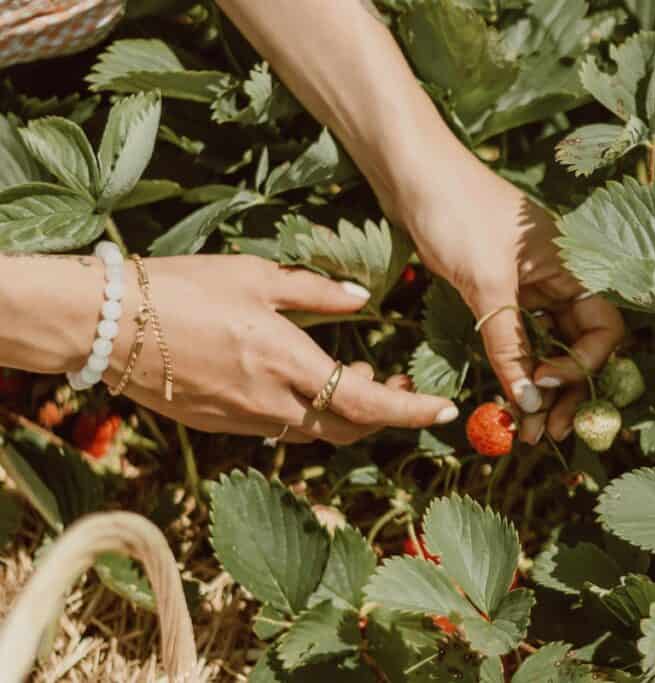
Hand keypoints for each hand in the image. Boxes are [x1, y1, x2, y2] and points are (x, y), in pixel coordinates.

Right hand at [97, 255, 458, 443]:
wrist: (105, 324)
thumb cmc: (180, 288)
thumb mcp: (256, 277)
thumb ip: (316, 293)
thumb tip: (362, 299)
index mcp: (286, 362)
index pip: (366, 404)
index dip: (411, 411)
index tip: (444, 409)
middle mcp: (271, 402)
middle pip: (348, 429)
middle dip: (384, 414)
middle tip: (397, 385)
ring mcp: (244, 420)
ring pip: (316, 433)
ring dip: (346, 415)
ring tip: (356, 379)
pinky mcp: (221, 425)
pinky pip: (280, 429)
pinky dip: (308, 414)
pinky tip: (305, 384)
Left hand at [396, 147, 624, 443]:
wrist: (410, 171)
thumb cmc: (456, 212)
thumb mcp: (487, 284)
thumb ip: (510, 344)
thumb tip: (530, 403)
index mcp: (576, 264)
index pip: (604, 329)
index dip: (582, 365)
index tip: (544, 385)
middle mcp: (561, 276)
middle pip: (579, 344)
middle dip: (564, 391)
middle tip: (544, 435)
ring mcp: (531, 283)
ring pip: (548, 344)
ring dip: (537, 385)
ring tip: (523, 430)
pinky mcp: (500, 288)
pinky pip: (519, 335)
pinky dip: (514, 365)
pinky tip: (507, 394)